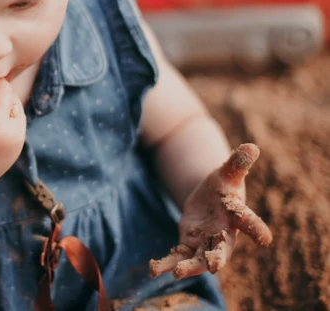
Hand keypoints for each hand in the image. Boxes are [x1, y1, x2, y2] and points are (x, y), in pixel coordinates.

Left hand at [150, 143, 272, 278]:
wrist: (211, 200)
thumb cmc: (223, 186)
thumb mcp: (227, 172)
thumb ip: (237, 163)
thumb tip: (252, 147)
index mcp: (237, 215)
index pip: (249, 221)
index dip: (257, 229)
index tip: (265, 238)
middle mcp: (224, 234)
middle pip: (223, 249)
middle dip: (218, 258)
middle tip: (213, 266)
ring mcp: (206, 242)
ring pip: (200, 259)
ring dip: (190, 266)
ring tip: (177, 272)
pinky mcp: (189, 244)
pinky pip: (179, 257)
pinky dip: (168, 263)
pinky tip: (155, 270)